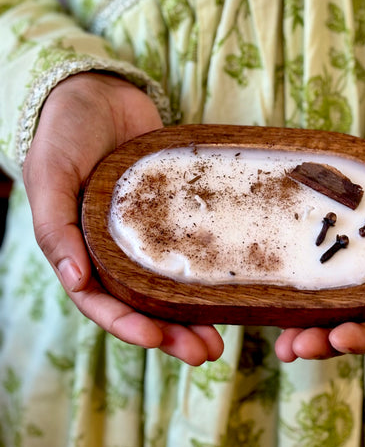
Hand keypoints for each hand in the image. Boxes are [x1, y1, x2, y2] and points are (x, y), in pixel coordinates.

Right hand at [23, 72, 223, 364]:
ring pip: (172, 282)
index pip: (104, 301)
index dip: (128, 326)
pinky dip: (209, 268)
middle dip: (172, 332)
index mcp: (83, 249)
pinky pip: (195, 244)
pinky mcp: (178, 211)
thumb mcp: (50, 176)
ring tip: (225, 334)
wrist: (100, 92)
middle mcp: (118, 249)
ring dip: (195, 311)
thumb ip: (56, 227)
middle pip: (145, 302)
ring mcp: (150, 232)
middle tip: (207, 354)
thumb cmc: (65, 133)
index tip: (158, 342)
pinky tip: (232, 285)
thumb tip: (75, 281)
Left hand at [275, 121, 364, 361]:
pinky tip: (271, 280)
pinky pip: (310, 251)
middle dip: (320, 337)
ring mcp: (351, 254)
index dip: (362, 338)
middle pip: (347, 319)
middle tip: (292, 348)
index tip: (337, 339)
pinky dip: (293, 268)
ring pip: (323, 294)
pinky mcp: (332, 227)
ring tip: (275, 332)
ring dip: (299, 316)